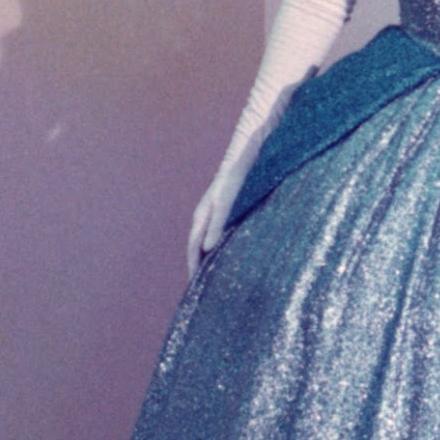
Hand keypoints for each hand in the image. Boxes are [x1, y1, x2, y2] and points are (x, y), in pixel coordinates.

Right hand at [186, 144, 254, 278]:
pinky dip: (222, 245)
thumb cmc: (235, 177)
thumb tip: (208, 249)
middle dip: (199, 266)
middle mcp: (205, 215)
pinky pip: (221, 232)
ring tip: (217, 274)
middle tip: (205, 287)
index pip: (193, 248)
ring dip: (210, 257)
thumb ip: (218, 224)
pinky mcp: (229, 208)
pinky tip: (232, 251)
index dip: (193, 267)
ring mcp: (216, 211)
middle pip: (198, 246)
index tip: (195, 287)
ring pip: (209, 240)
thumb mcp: (226, 201)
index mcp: (202, 216)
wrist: (246, 152)